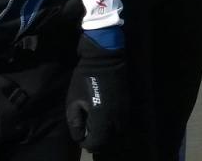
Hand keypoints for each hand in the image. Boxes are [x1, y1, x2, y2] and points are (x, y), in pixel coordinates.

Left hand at [66, 35, 128, 152]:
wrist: (105, 58)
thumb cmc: (85, 78)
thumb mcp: (73, 101)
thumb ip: (75, 122)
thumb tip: (80, 136)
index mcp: (102, 119)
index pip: (96, 143)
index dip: (86, 143)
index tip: (81, 137)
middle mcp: (117, 118)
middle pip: (109, 140)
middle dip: (98, 138)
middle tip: (88, 131)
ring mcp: (125, 111)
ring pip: (118, 131)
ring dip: (108, 132)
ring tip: (97, 124)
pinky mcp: (128, 103)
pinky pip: (123, 121)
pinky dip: (114, 123)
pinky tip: (105, 115)